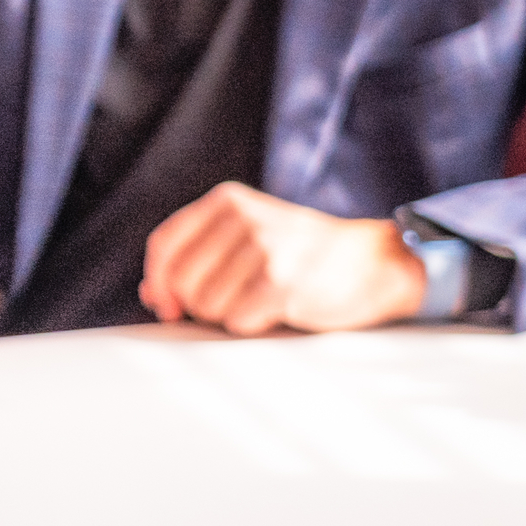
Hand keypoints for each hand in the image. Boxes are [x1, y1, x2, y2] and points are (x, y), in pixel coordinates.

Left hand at [139, 185, 425, 335]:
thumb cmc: (301, 254)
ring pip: (206, 306)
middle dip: (197, 303)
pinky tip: (274, 310)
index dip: (158, 281)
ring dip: (228, 314)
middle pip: (181, 281)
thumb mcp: (248, 234)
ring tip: (260, 299)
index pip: (164, 244)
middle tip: (231, 301)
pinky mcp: (281, 283)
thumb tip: (152, 294)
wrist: (373, 262)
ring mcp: (263, 249)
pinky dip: (251, 324)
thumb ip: (198, 256)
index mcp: (228, 201)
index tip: (166, 304)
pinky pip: (236, 321)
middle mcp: (243, 218)